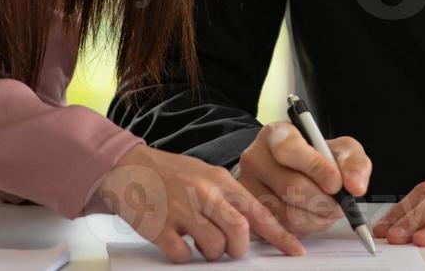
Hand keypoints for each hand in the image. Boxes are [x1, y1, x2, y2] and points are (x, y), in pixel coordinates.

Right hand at [94, 144, 305, 263]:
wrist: (130, 168)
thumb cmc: (173, 175)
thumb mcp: (208, 176)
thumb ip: (229, 199)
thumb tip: (252, 227)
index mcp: (221, 181)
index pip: (258, 212)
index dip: (280, 235)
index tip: (295, 251)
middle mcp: (205, 194)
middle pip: (238, 232)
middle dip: (237, 249)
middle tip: (228, 249)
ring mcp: (182, 210)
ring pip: (213, 247)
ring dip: (211, 253)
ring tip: (198, 240)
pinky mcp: (160, 228)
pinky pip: (183, 255)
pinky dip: (185, 256)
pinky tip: (179, 242)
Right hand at [236, 121, 371, 234]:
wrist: (294, 171)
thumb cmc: (317, 158)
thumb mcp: (339, 149)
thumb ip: (353, 162)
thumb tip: (355, 186)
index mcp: (275, 135)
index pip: (289, 150)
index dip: (316, 168)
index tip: (336, 182)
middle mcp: (256, 159)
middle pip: (290, 186)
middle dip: (323, 200)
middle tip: (340, 203)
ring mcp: (249, 188)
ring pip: (287, 213)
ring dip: (317, 217)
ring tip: (328, 208)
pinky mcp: (251, 215)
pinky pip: (282, 230)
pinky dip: (306, 229)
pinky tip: (316, 218)